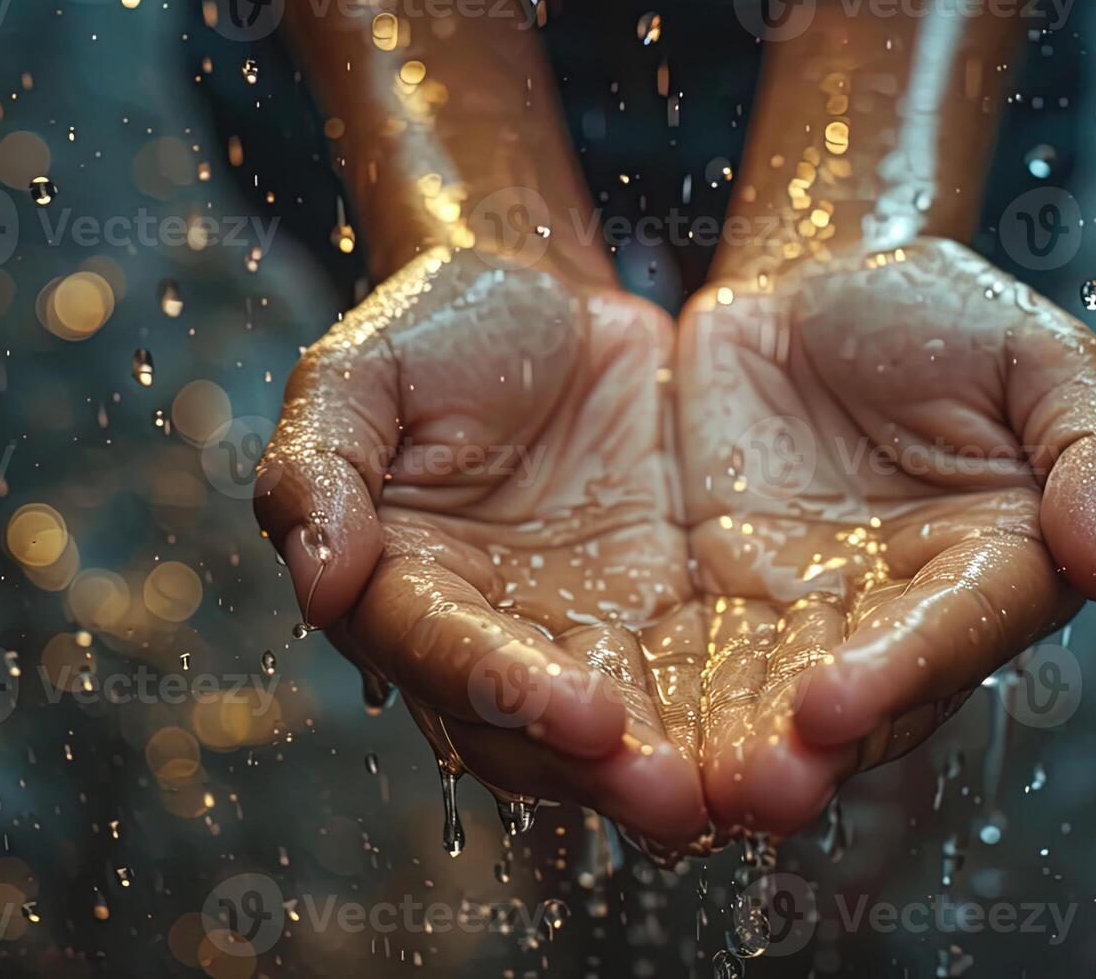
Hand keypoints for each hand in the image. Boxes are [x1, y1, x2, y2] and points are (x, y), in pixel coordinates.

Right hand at [255, 252, 708, 848]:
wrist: (554, 298)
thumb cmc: (446, 325)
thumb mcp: (366, 368)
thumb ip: (322, 464)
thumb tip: (314, 578)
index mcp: (401, 586)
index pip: (442, 655)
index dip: (503, 688)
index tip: (577, 710)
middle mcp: (487, 633)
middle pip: (527, 731)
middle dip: (595, 769)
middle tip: (667, 795)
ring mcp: (577, 633)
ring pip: (611, 733)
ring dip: (664, 773)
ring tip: (730, 797)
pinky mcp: (658, 619)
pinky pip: (691, 684)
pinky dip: (725, 723)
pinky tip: (781, 749)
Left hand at [676, 238, 1095, 836]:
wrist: (807, 288)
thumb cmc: (936, 315)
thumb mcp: (1034, 351)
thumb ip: (1095, 443)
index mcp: (995, 569)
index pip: (956, 630)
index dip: (901, 668)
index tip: (836, 700)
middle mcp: (898, 622)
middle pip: (859, 702)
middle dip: (807, 751)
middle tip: (758, 788)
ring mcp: (800, 624)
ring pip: (766, 707)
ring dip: (728, 755)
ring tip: (686, 796)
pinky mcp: (715, 611)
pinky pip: (685, 667)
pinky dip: (658, 709)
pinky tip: (612, 739)